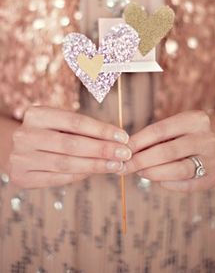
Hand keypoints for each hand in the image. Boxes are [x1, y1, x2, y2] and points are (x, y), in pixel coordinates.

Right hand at [9, 106, 130, 188]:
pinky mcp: (21, 177)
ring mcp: (20, 158)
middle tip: (124, 154)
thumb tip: (117, 140)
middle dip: (102, 150)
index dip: (102, 130)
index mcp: (37, 114)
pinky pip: (57, 178)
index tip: (123, 137)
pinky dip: (79, 176)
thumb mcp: (58, 121)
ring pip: (66, 164)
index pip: (75, 122)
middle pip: (72, 144)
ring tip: (115, 165)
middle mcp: (26, 135)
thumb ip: (82, 129)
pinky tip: (95, 172)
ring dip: (95, 165)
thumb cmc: (47, 131)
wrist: (13, 147)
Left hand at [123, 111, 214, 191]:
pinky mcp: (214, 177)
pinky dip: (170, 184)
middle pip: (168, 151)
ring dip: (154, 173)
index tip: (123, 150)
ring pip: (179, 169)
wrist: (209, 145)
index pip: (160, 130)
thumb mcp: (171, 128)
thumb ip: (152, 138)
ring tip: (139, 172)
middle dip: (142, 160)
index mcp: (195, 119)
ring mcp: (213, 159)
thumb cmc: (181, 135)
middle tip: (125, 166)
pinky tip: (158, 182)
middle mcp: (207, 138)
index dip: (138, 141)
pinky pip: (189, 185)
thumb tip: (125, 151)